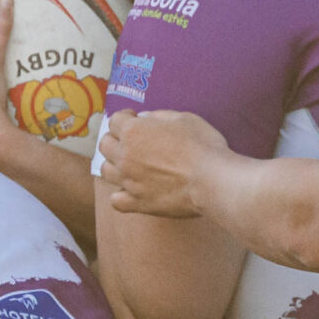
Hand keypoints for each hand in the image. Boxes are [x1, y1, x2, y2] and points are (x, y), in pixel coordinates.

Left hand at [98, 111, 231, 218]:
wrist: (212, 181)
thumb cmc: (202, 146)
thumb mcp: (184, 119)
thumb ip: (159, 116)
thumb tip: (144, 118)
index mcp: (133, 132)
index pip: (114, 121)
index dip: (125, 117)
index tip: (134, 119)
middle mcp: (125, 156)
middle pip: (105, 145)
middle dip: (115, 139)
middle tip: (130, 141)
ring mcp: (129, 182)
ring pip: (106, 171)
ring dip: (115, 165)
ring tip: (129, 165)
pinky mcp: (139, 203)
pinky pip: (116, 200)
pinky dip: (120, 195)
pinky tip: (130, 190)